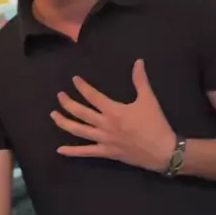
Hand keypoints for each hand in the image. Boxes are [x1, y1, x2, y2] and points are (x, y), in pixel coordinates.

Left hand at [51, 59, 175, 171]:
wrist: (162, 150)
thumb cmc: (155, 124)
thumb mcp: (149, 99)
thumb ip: (140, 80)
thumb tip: (138, 61)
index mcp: (113, 110)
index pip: (93, 96)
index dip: (82, 87)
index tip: (74, 80)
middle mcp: (105, 125)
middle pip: (81, 112)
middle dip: (68, 103)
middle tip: (59, 96)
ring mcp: (103, 140)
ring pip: (79, 131)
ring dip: (64, 123)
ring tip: (53, 115)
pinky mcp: (106, 152)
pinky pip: (86, 152)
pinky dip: (72, 152)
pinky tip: (60, 150)